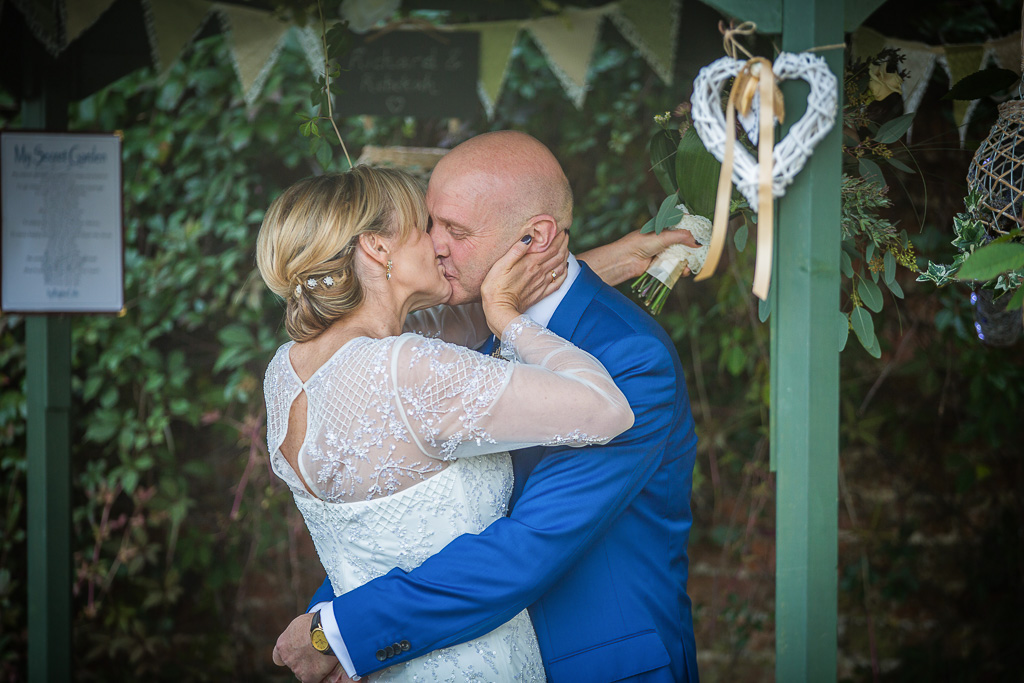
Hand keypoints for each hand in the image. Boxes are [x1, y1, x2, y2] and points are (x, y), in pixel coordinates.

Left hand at [272, 613, 348, 682]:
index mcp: (282, 645)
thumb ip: (297, 634)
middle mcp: (287, 658)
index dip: (287, 656)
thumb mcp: (301, 623)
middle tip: (316, 651)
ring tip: (324, 654)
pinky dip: (319, 675)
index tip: (293, 654)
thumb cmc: (316, 622)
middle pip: (294, 663)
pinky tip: (326, 665)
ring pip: (304, 671)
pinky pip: (313, 679)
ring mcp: (297, 669)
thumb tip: (301, 634)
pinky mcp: (308, 677)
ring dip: (312, 666)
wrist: (326, 631)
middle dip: (303, 659)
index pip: (278, 658)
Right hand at [480, 231, 569, 335]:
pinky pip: (558, 283)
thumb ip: (515, 250)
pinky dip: (564, 274)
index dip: (559, 238)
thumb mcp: (500, 265)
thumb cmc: (495, 287)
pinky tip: (564, 269)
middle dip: (564, 244)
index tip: (563, 229)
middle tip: (566, 236)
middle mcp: (539, 272)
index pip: (551, 248)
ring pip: (560, 267)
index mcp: (531, 263)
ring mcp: (541, 284)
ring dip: (566, 257)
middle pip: (558, 256)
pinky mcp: (540, 294)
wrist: (499, 311)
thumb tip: (529, 237)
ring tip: (567, 248)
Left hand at [579, 228, 699, 286]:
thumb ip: (682, 237)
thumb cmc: (640, 243)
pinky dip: (680, 270)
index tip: (702, 233)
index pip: (680, 225)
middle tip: (700, 253)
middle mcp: (662, 239)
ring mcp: (661, 252)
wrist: (625, 260)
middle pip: (682, 243)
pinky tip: (683, 272)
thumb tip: (697, 242)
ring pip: (679, 256)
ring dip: (686, 261)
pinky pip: (673, 267)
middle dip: (691, 249)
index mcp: (662, 228)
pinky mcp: (659, 265)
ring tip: (689, 266)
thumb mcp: (663, 236)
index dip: (691, 229)